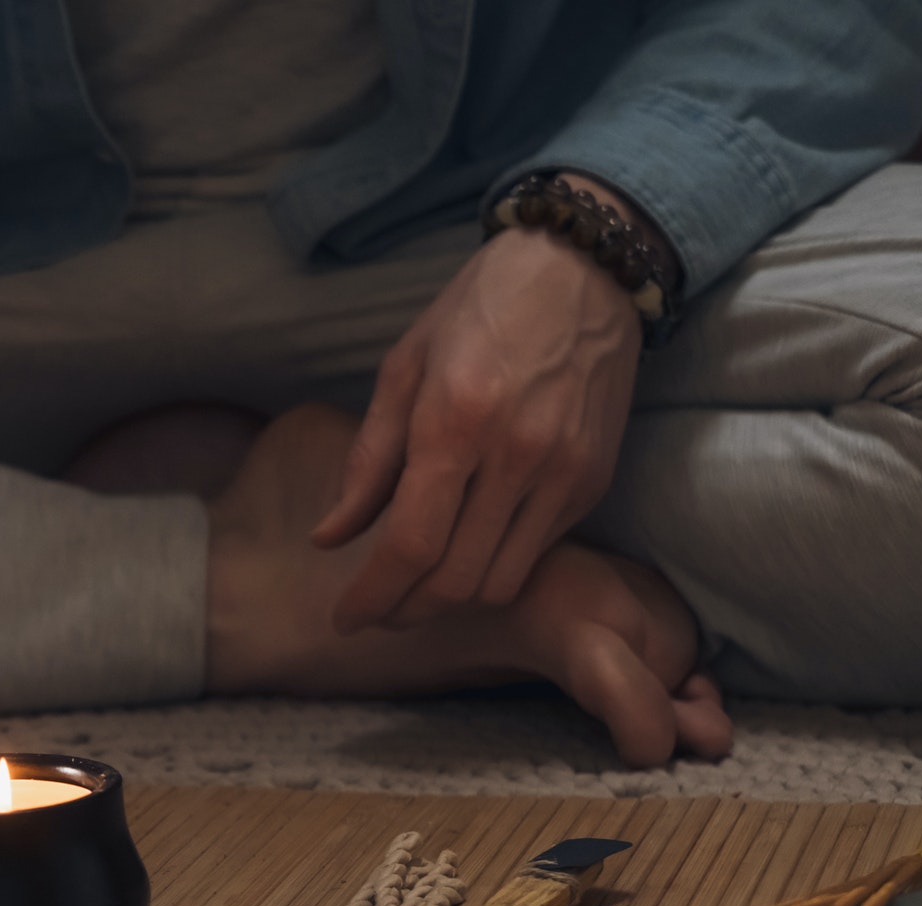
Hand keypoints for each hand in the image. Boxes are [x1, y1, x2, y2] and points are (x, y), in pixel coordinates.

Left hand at [312, 177, 665, 632]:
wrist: (584, 271)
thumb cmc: (478, 312)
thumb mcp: (403, 370)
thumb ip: (366, 463)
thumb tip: (327, 538)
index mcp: (455, 422)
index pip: (409, 544)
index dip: (372, 596)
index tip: (345, 620)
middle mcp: (517, 454)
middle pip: (454, 580)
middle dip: (406, 611)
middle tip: (376, 612)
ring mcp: (564, 472)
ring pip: (499, 582)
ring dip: (452, 599)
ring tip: (416, 590)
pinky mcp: (594, 480)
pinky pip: (536, 554)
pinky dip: (495, 566)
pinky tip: (467, 548)